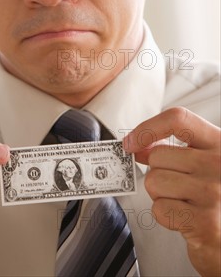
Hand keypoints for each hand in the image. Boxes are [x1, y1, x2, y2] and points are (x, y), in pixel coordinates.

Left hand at [124, 107, 220, 276]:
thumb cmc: (216, 200)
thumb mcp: (204, 164)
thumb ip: (175, 150)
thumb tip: (137, 146)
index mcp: (220, 142)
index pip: (177, 119)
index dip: (147, 128)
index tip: (131, 143)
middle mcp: (219, 163)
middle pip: (158, 156)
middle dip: (158, 173)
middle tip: (179, 188)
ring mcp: (213, 192)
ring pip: (154, 182)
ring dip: (161, 196)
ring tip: (184, 203)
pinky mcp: (205, 222)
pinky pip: (160, 209)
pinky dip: (166, 217)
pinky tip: (186, 219)